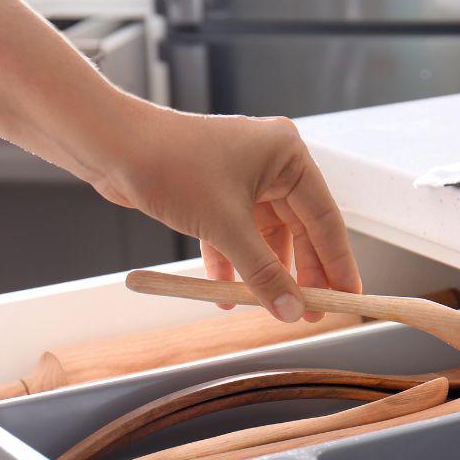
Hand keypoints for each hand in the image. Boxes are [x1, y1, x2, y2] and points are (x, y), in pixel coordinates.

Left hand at [90, 103, 361, 322]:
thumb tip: (292, 310)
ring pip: (265, 237)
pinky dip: (232, 264)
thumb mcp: (226, 227)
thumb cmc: (169, 164)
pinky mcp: (215, 193)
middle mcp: (270, 163)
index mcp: (287, 155)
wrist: (111, 147)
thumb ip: (264, 273)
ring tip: (271, 309)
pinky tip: (225, 294)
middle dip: (300, 274)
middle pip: (298, 230)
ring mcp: (241, 178)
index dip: (337, 263)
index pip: (325, 218)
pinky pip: (235, 236)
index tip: (349, 297)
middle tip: (311, 312)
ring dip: (264, 274)